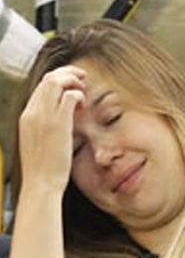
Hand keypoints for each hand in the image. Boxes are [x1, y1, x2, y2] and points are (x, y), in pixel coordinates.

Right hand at [17, 65, 86, 193]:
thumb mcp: (39, 142)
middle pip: (48, 79)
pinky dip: (79, 95)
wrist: (41, 183)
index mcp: (26, 116)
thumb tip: (62, 118)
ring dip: (74, 82)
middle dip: (67, 74)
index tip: (73, 85)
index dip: (58, 80)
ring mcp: (44, 117)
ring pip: (57, 82)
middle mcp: (32, 113)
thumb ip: (46, 126)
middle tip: (83, 79)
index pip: (40, 87)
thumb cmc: (44, 168)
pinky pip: (70, 96)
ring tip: (84, 91)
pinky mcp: (58, 124)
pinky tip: (83, 106)